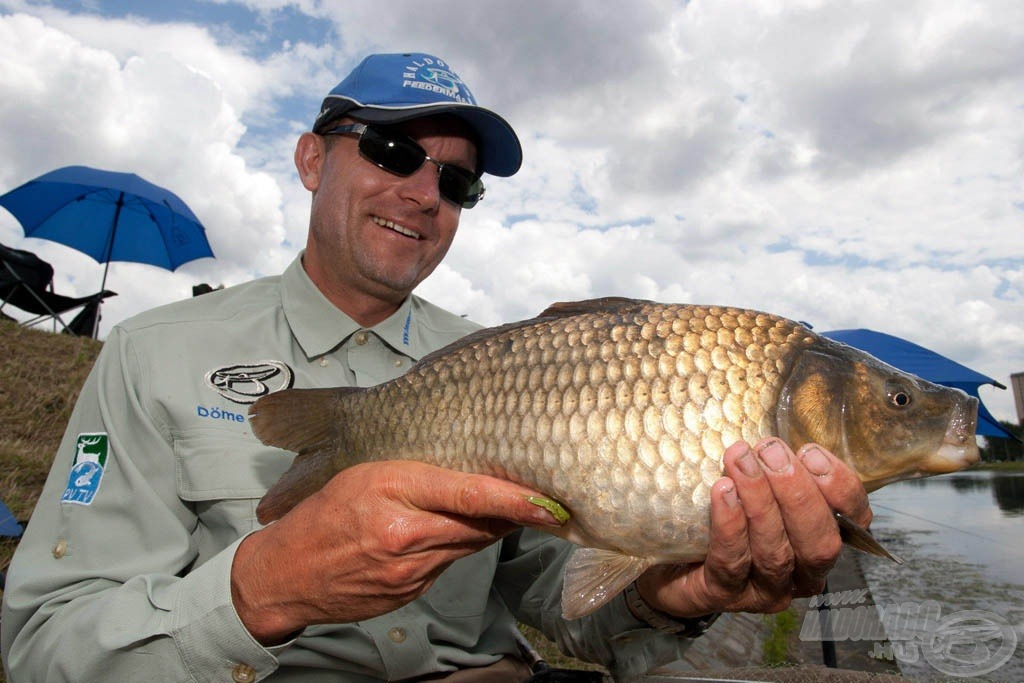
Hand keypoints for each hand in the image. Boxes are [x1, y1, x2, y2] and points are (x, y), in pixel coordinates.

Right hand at [230, 461, 563, 643]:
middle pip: (479, 523)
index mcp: (393, 491)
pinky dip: (457, 548)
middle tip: (540, 498)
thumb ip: (420, 476)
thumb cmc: (324, 514)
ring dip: (488, 529)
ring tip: (505, 511)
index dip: (515, 498)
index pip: (469, 493)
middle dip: (511, 513)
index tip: (548, 501)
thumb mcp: (368, 474)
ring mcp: (409, 570)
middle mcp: (406, 533)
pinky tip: (450, 535)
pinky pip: (448, 564)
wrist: (285, 574)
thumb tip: (472, 476)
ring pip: (469, 546)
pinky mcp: (410, 592)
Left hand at [636, 438, 870, 616]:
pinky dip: (729, 526)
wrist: (664, 558)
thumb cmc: (718, 511)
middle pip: (818, 541)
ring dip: (760, 502)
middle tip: (770, 451)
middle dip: (796, 492)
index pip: (853, 519)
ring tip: (740, 462)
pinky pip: (731, 563)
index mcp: (818, 539)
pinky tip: (722, 492)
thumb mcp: (754, 479)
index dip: (839, 488)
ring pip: (775, 553)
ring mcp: (762, 590)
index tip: (810, 452)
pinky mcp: (721, 596)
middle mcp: (800, 572)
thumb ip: (773, 460)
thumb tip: (770, 417)